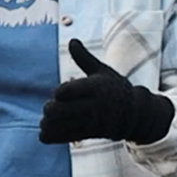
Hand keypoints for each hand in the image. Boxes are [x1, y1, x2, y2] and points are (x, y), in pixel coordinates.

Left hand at [39, 39, 174, 144]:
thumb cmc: (114, 87)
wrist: (134, 114)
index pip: (71, 90)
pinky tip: (43, 134)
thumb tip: (72, 40)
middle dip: (51, 109)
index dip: (60, 92)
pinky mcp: (90, 134)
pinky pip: (68, 137)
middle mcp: (94, 105)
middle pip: (63, 109)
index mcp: (96, 87)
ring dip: (49, 124)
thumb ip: (84, 58)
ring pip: (63, 125)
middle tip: (49, 107)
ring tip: (45, 121)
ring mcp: (92, 121)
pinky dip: (53, 137)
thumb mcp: (102, 70)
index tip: (58, 92)